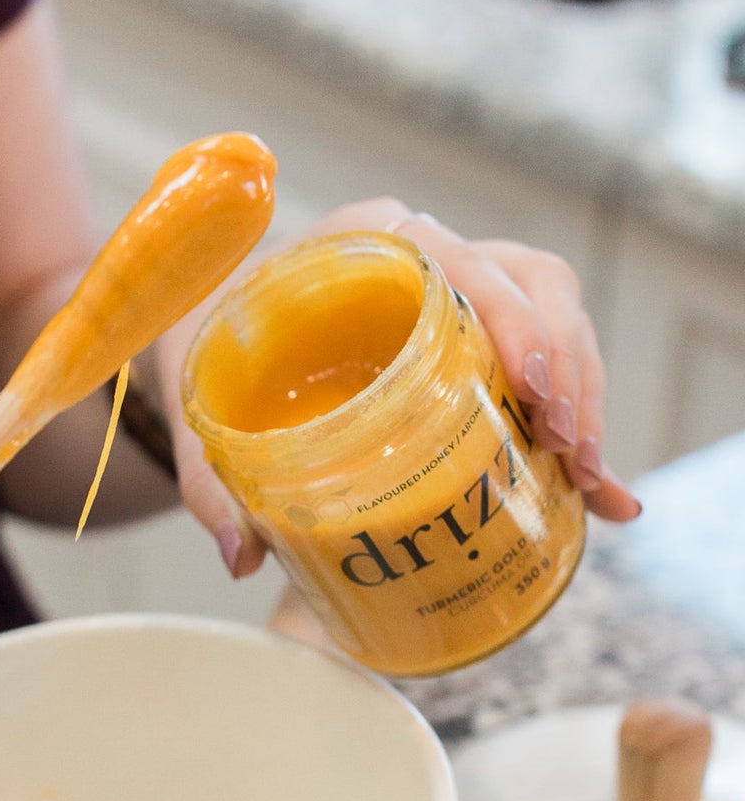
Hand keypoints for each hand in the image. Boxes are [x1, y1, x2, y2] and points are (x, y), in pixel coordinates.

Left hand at [164, 199, 639, 578]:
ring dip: (583, 395)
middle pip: (530, 286)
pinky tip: (601, 496)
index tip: (533, 388)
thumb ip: (211, 480)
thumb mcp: (199, 408)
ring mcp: (457, 295)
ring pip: (555, 319)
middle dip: (565, 366)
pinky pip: (546, 366)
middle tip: (568, 449)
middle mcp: (420, 257)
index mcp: (359, 244)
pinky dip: (577, 427)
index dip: (511, 316)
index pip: (458, 257)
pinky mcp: (476, 341)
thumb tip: (241, 556)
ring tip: (585, 477)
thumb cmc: (208, 356)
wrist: (208, 342)